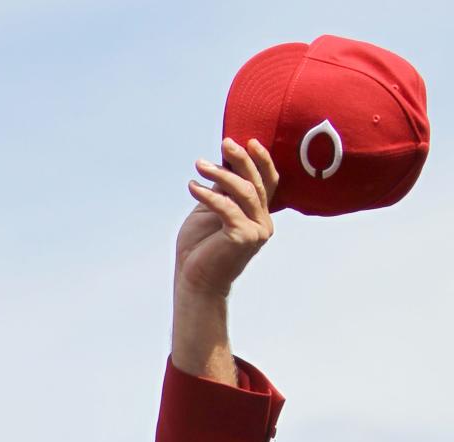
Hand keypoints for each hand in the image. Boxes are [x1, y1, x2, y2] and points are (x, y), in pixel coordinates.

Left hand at [171, 138, 277, 382]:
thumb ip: (221, 189)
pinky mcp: (243, 237)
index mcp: (259, 216)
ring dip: (221, 175)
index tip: (247, 140)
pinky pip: (227, 208)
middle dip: (241, 160)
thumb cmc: (200, 249)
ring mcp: (256, 231)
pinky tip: (192, 187)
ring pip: (245, 192)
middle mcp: (263, 223)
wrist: (194, 283)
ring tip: (199, 165)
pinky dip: (208, 195)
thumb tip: (224, 162)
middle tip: (225, 143)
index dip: (261, 160)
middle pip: (257, 183)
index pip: (267, 182)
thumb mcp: (211, 211)